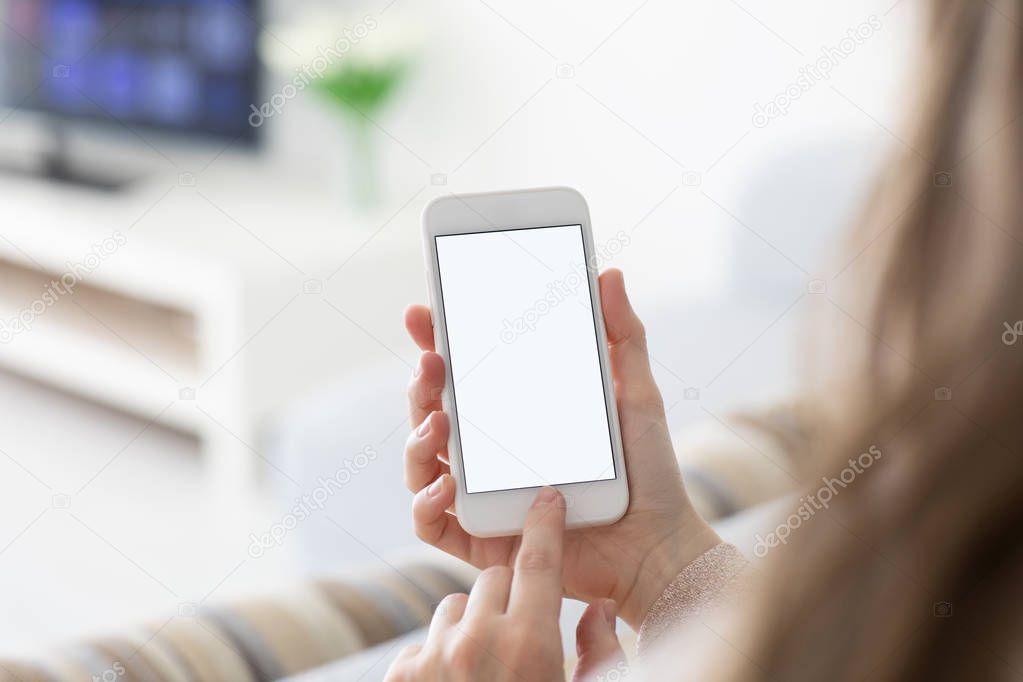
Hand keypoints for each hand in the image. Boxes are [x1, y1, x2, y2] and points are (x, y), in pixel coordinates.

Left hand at [384, 488, 624, 681]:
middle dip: (508, 596)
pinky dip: (438, 657)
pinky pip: (424, 642)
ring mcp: (432, 657)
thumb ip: (598, 654)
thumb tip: (600, 609)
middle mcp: (477, 640)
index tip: (546, 497)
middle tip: (519, 631)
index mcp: (530, 644)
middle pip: (493, 581)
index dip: (544, 524)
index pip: (539, 561)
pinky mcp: (401, 675)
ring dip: (470, 627)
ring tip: (484, 673)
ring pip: (455, 608)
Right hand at [404, 268, 719, 629]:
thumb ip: (624, 337)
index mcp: (515, 417)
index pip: (463, 375)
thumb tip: (609, 274)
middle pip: (432, 413)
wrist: (658, 544)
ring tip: (440, 420)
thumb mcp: (635, 395)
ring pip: (421, 463)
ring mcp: (482, 497)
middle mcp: (490, 455)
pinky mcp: (481, 541)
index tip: (423, 313)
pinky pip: (431, 524)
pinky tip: (446, 481)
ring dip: (416, 438)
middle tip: (432, 362)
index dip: (436, 343)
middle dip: (421, 385)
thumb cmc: (647, 473)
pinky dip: (425, 503)